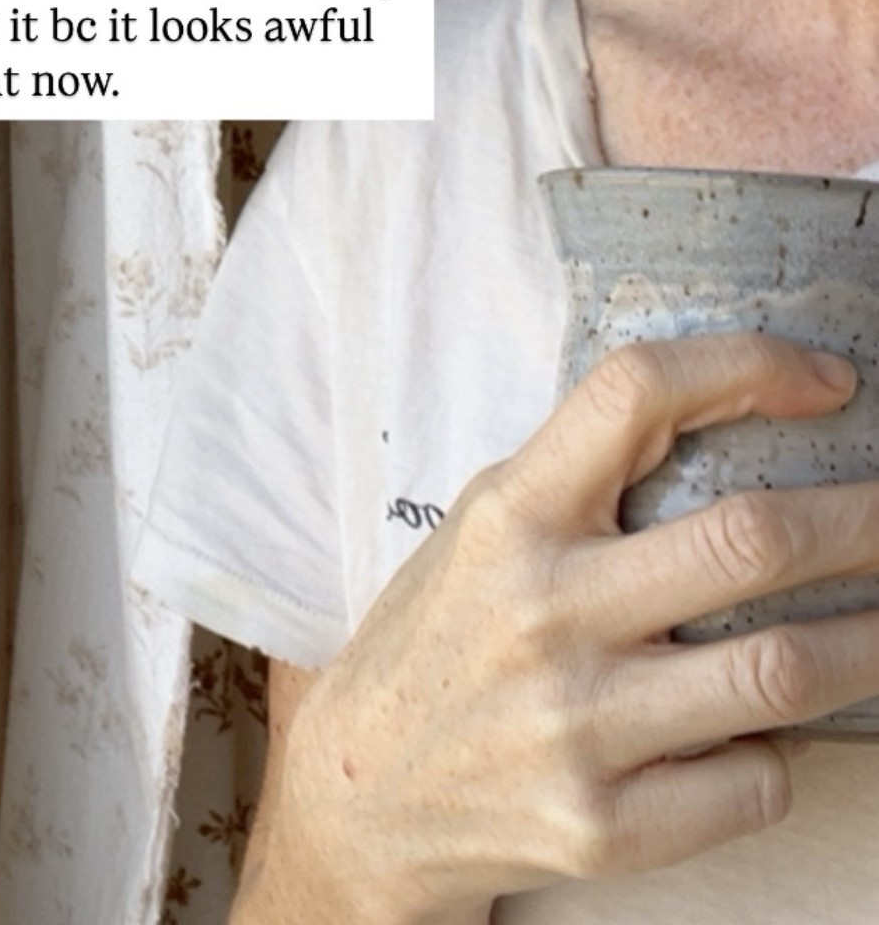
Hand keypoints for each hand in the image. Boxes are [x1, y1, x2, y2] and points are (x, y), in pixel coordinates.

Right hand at [255, 334, 878, 923]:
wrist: (366, 795)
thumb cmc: (444, 638)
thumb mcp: (483, 525)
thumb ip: (581, 477)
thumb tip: (730, 415)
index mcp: (512, 513)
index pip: (634, 395)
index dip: (746, 367)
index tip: (828, 381)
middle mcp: (544, 608)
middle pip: (748, 539)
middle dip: (862, 518)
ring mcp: (576, 723)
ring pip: (782, 669)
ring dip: (870, 639)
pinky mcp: (603, 827)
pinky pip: (752, 782)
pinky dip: (784, 752)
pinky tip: (779, 728)